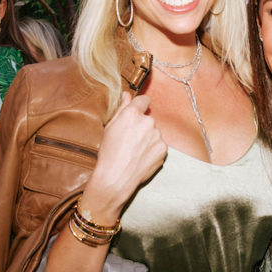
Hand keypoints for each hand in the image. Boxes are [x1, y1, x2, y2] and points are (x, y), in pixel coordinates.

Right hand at [81, 93, 166, 222]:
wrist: (116, 177)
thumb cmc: (109, 153)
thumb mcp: (110, 128)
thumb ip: (121, 108)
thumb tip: (127, 94)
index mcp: (132, 114)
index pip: (143, 100)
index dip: (140, 106)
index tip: (137, 112)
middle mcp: (147, 122)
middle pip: (148, 119)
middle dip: (142, 126)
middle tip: (130, 140)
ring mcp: (157, 136)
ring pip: (154, 133)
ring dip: (148, 139)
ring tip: (134, 152)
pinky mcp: (163, 149)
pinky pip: (159, 145)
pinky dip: (152, 150)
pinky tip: (141, 158)